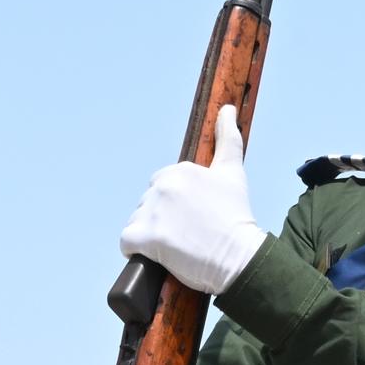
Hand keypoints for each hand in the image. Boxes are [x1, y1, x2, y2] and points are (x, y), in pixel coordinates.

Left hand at [120, 106, 265, 295]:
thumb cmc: (236, 217)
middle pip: (148, 204)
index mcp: (179, 170)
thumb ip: (228, 138)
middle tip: (189, 234)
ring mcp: (151, 211)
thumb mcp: (233, 173)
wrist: (238, 256)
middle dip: (163, 219)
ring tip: (178, 245)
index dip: (177, 206)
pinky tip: (156, 254)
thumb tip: (227, 109)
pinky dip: (136, 250)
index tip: (195, 218)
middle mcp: (163, 186)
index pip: (163, 187)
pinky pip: (126, 242)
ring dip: (151, 235)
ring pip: (138, 222)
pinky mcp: (142, 237)